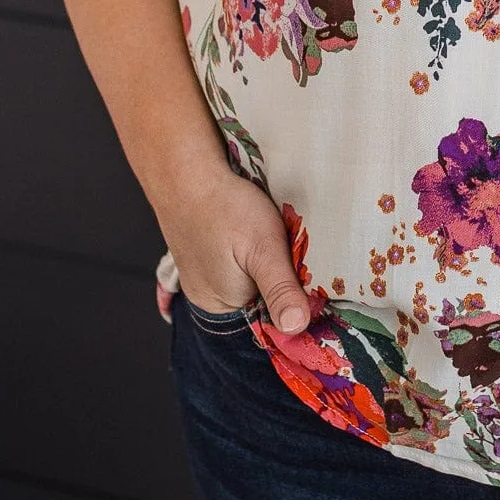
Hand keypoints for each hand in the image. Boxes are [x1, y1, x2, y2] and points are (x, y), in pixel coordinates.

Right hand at [155, 168, 311, 333]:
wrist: (186, 171)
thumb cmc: (225, 207)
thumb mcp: (263, 249)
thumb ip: (280, 290)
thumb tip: (298, 328)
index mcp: (223, 308)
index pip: (270, 319)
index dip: (293, 300)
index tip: (313, 278)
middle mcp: (211, 300)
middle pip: (261, 301)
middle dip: (282, 281)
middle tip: (292, 250)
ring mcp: (205, 277)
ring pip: (251, 280)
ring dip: (268, 264)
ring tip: (274, 239)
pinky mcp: (206, 255)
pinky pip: (237, 265)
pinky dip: (252, 252)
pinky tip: (255, 233)